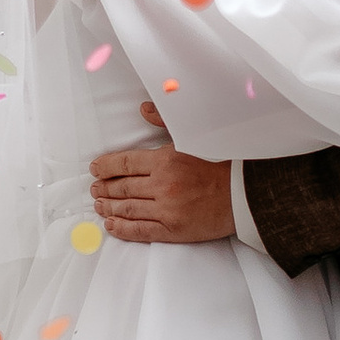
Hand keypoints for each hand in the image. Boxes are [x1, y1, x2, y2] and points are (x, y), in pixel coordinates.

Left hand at [91, 107, 236, 243]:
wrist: (244, 194)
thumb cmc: (221, 165)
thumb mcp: (193, 137)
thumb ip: (165, 121)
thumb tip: (144, 108)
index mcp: (166, 160)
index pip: (124, 163)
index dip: (105, 166)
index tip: (95, 169)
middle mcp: (163, 185)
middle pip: (122, 187)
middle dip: (104, 188)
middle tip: (95, 189)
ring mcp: (166, 209)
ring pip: (127, 209)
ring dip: (108, 207)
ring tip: (99, 205)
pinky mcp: (173, 230)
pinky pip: (140, 230)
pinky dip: (122, 228)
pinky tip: (111, 225)